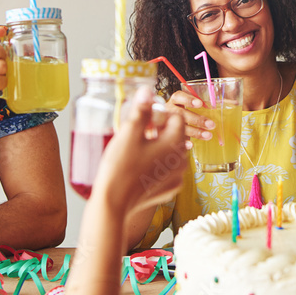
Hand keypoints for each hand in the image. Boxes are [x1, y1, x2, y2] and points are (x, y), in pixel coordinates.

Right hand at [96, 87, 187, 215]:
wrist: (114, 204)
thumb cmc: (120, 168)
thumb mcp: (129, 133)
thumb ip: (141, 110)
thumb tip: (147, 90)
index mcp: (175, 142)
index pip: (176, 117)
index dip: (160, 115)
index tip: (144, 120)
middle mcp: (181, 160)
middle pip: (175, 135)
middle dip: (160, 131)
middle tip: (138, 135)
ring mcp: (177, 177)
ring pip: (172, 153)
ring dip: (159, 148)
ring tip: (137, 151)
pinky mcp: (170, 189)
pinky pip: (167, 171)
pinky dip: (157, 166)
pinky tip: (140, 168)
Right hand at [167, 88, 214, 140]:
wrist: (164, 123)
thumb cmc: (184, 112)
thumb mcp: (192, 106)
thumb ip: (206, 104)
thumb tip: (232, 103)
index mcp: (175, 101)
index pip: (179, 96)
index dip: (188, 99)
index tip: (200, 104)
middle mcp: (169, 111)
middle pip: (181, 113)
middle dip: (197, 119)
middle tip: (211, 125)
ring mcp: (166, 123)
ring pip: (179, 127)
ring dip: (194, 132)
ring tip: (208, 136)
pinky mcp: (166, 135)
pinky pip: (173, 140)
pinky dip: (183, 142)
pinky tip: (191, 145)